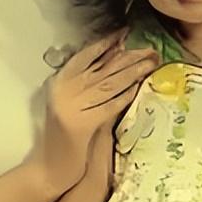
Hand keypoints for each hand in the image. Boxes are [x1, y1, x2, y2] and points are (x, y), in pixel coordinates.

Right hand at [36, 33, 155, 196]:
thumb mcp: (75, 103)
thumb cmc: (66, 136)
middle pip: (101, 68)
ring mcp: (70, 107)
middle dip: (128, 57)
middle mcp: (63, 90)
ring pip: (108, 84)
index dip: (106, 43)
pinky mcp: (80, 125)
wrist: (52, 168)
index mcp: (60, 81)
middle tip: (150, 49)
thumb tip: (116, 56)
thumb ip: (89, 82)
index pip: (85, 55)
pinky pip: (108, 106)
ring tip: (150, 63)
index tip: (125, 33)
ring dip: (132, 73)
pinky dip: (124, 97)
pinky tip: (138, 88)